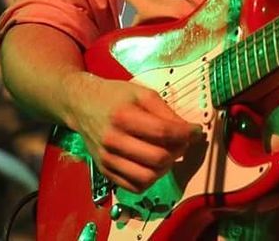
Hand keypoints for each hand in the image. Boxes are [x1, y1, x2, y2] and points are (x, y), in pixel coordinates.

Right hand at [61, 72, 199, 192]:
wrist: (81, 105)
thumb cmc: (115, 96)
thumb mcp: (142, 93)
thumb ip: (165, 111)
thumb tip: (189, 130)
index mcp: (123, 116)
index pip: (163, 132)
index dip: (186, 134)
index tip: (196, 131)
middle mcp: (113, 140)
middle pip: (158, 158)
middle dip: (178, 152)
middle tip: (183, 143)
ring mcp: (107, 159)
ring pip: (147, 177)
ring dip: (166, 168)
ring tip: (168, 154)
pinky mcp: (105, 171)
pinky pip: (134, 187)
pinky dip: (150, 179)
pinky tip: (153, 165)